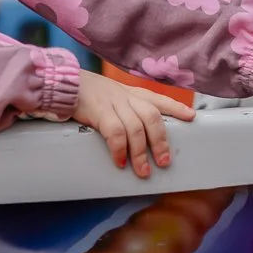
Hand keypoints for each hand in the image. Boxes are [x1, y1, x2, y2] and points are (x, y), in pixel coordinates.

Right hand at [71, 74, 193, 178]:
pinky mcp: (99, 111)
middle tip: (164, 161)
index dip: (176, 108)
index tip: (191, 117)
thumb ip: (124, 109)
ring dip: (141, 152)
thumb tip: (136, 133)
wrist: (61, 81)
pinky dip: (120, 149)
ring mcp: (113, 103)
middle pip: (152, 117)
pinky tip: (120, 161)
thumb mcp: (109, 96)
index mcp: (130, 92)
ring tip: (143, 170)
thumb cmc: (85, 93)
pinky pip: (115, 132)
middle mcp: (126, 96)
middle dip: (161, 141)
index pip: (159, 99)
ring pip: (136, 128)